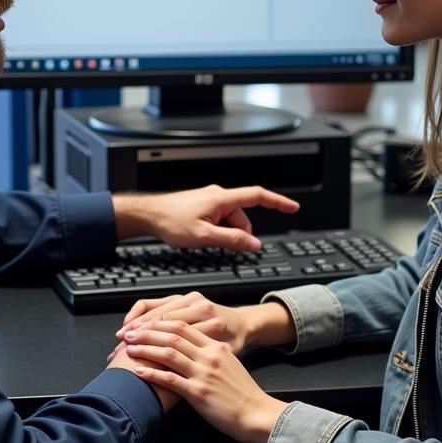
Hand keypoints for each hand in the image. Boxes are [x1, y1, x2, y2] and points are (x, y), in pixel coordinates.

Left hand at [112, 185, 298, 252]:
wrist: (149, 214)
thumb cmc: (171, 221)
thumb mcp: (204, 237)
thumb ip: (232, 240)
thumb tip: (254, 244)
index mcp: (222, 199)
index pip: (258, 196)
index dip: (278, 202)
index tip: (293, 207)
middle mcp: (218, 196)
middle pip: (242, 217)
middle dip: (239, 234)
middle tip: (220, 246)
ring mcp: (210, 201)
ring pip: (230, 221)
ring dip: (224, 234)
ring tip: (203, 241)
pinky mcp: (202, 207)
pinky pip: (219, 220)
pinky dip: (216, 231)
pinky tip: (201, 238)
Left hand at [122, 320, 288, 442]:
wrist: (256, 414)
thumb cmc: (242, 393)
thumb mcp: (229, 364)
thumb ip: (210, 352)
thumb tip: (189, 348)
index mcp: (216, 346)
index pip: (183, 326)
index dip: (159, 324)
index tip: (143, 325)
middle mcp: (209, 355)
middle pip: (172, 335)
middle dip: (147, 332)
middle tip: (129, 333)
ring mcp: (203, 373)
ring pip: (169, 353)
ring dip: (145, 349)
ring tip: (129, 349)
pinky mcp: (198, 392)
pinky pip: (170, 379)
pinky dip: (151, 373)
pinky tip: (139, 372)